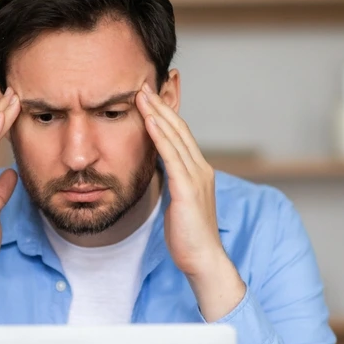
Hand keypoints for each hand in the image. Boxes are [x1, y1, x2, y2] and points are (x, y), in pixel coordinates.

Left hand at [136, 82, 245, 320]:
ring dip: (157, 113)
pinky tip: (148, 120)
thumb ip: (172, 182)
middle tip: (142, 83)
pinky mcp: (188, 189)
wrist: (203, 260)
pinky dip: (159, 135)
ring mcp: (196, 177)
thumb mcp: (178, 202)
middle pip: (179, 128)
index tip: (148, 96)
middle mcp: (200, 169)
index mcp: (198, 171)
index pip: (180, 134)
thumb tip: (159, 169)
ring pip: (176, 136)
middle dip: (160, 105)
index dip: (165, 114)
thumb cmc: (188, 237)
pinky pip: (172, 156)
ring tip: (140, 93)